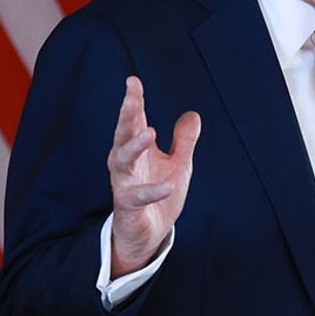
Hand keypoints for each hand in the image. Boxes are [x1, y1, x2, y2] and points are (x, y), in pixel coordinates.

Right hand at [107, 76, 200, 278]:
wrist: (149, 235)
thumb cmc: (159, 197)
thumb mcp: (178, 165)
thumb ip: (183, 141)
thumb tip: (192, 114)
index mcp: (137, 151)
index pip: (134, 121)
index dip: (133, 101)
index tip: (133, 80)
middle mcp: (125, 164)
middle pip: (123, 134)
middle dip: (127, 114)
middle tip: (131, 95)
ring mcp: (124, 184)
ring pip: (122, 161)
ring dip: (134, 146)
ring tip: (149, 131)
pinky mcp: (128, 207)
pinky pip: (137, 196)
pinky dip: (153, 191)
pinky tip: (167, 185)